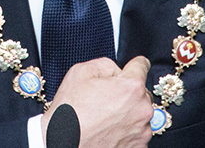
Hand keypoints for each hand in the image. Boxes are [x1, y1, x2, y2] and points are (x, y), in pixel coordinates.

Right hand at [40, 56, 155, 147]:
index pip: (141, 65)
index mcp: (131, 87)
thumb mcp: (79, 72)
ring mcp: (142, 131)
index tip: (130, 68)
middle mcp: (142, 109)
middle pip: (140, 92)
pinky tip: (107, 130)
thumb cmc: (70, 114)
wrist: (62, 144)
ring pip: (139, 113)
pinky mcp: (139, 146)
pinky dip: (125, 130)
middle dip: (126, 93)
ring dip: (126, 113)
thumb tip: (116, 70)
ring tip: (103, 118)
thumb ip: (105, 64)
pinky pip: (136, 132)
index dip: (132, 65)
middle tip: (104, 99)